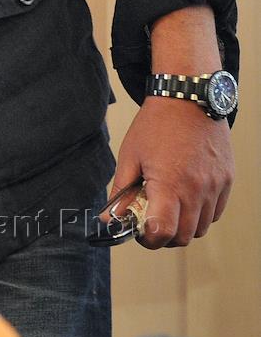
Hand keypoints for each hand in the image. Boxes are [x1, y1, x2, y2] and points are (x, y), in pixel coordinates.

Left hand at [106, 95, 233, 247]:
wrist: (188, 97)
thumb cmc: (157, 124)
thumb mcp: (130, 155)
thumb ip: (121, 191)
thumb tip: (110, 218)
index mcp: (169, 184)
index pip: (162, 233)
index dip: (148, 238)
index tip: (139, 229)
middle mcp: (196, 190)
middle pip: (183, 237)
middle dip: (164, 235)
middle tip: (151, 218)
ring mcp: (215, 187)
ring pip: (201, 228)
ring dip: (183, 225)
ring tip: (168, 203)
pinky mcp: (226, 181)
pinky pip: (215, 212)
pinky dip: (200, 212)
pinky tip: (186, 194)